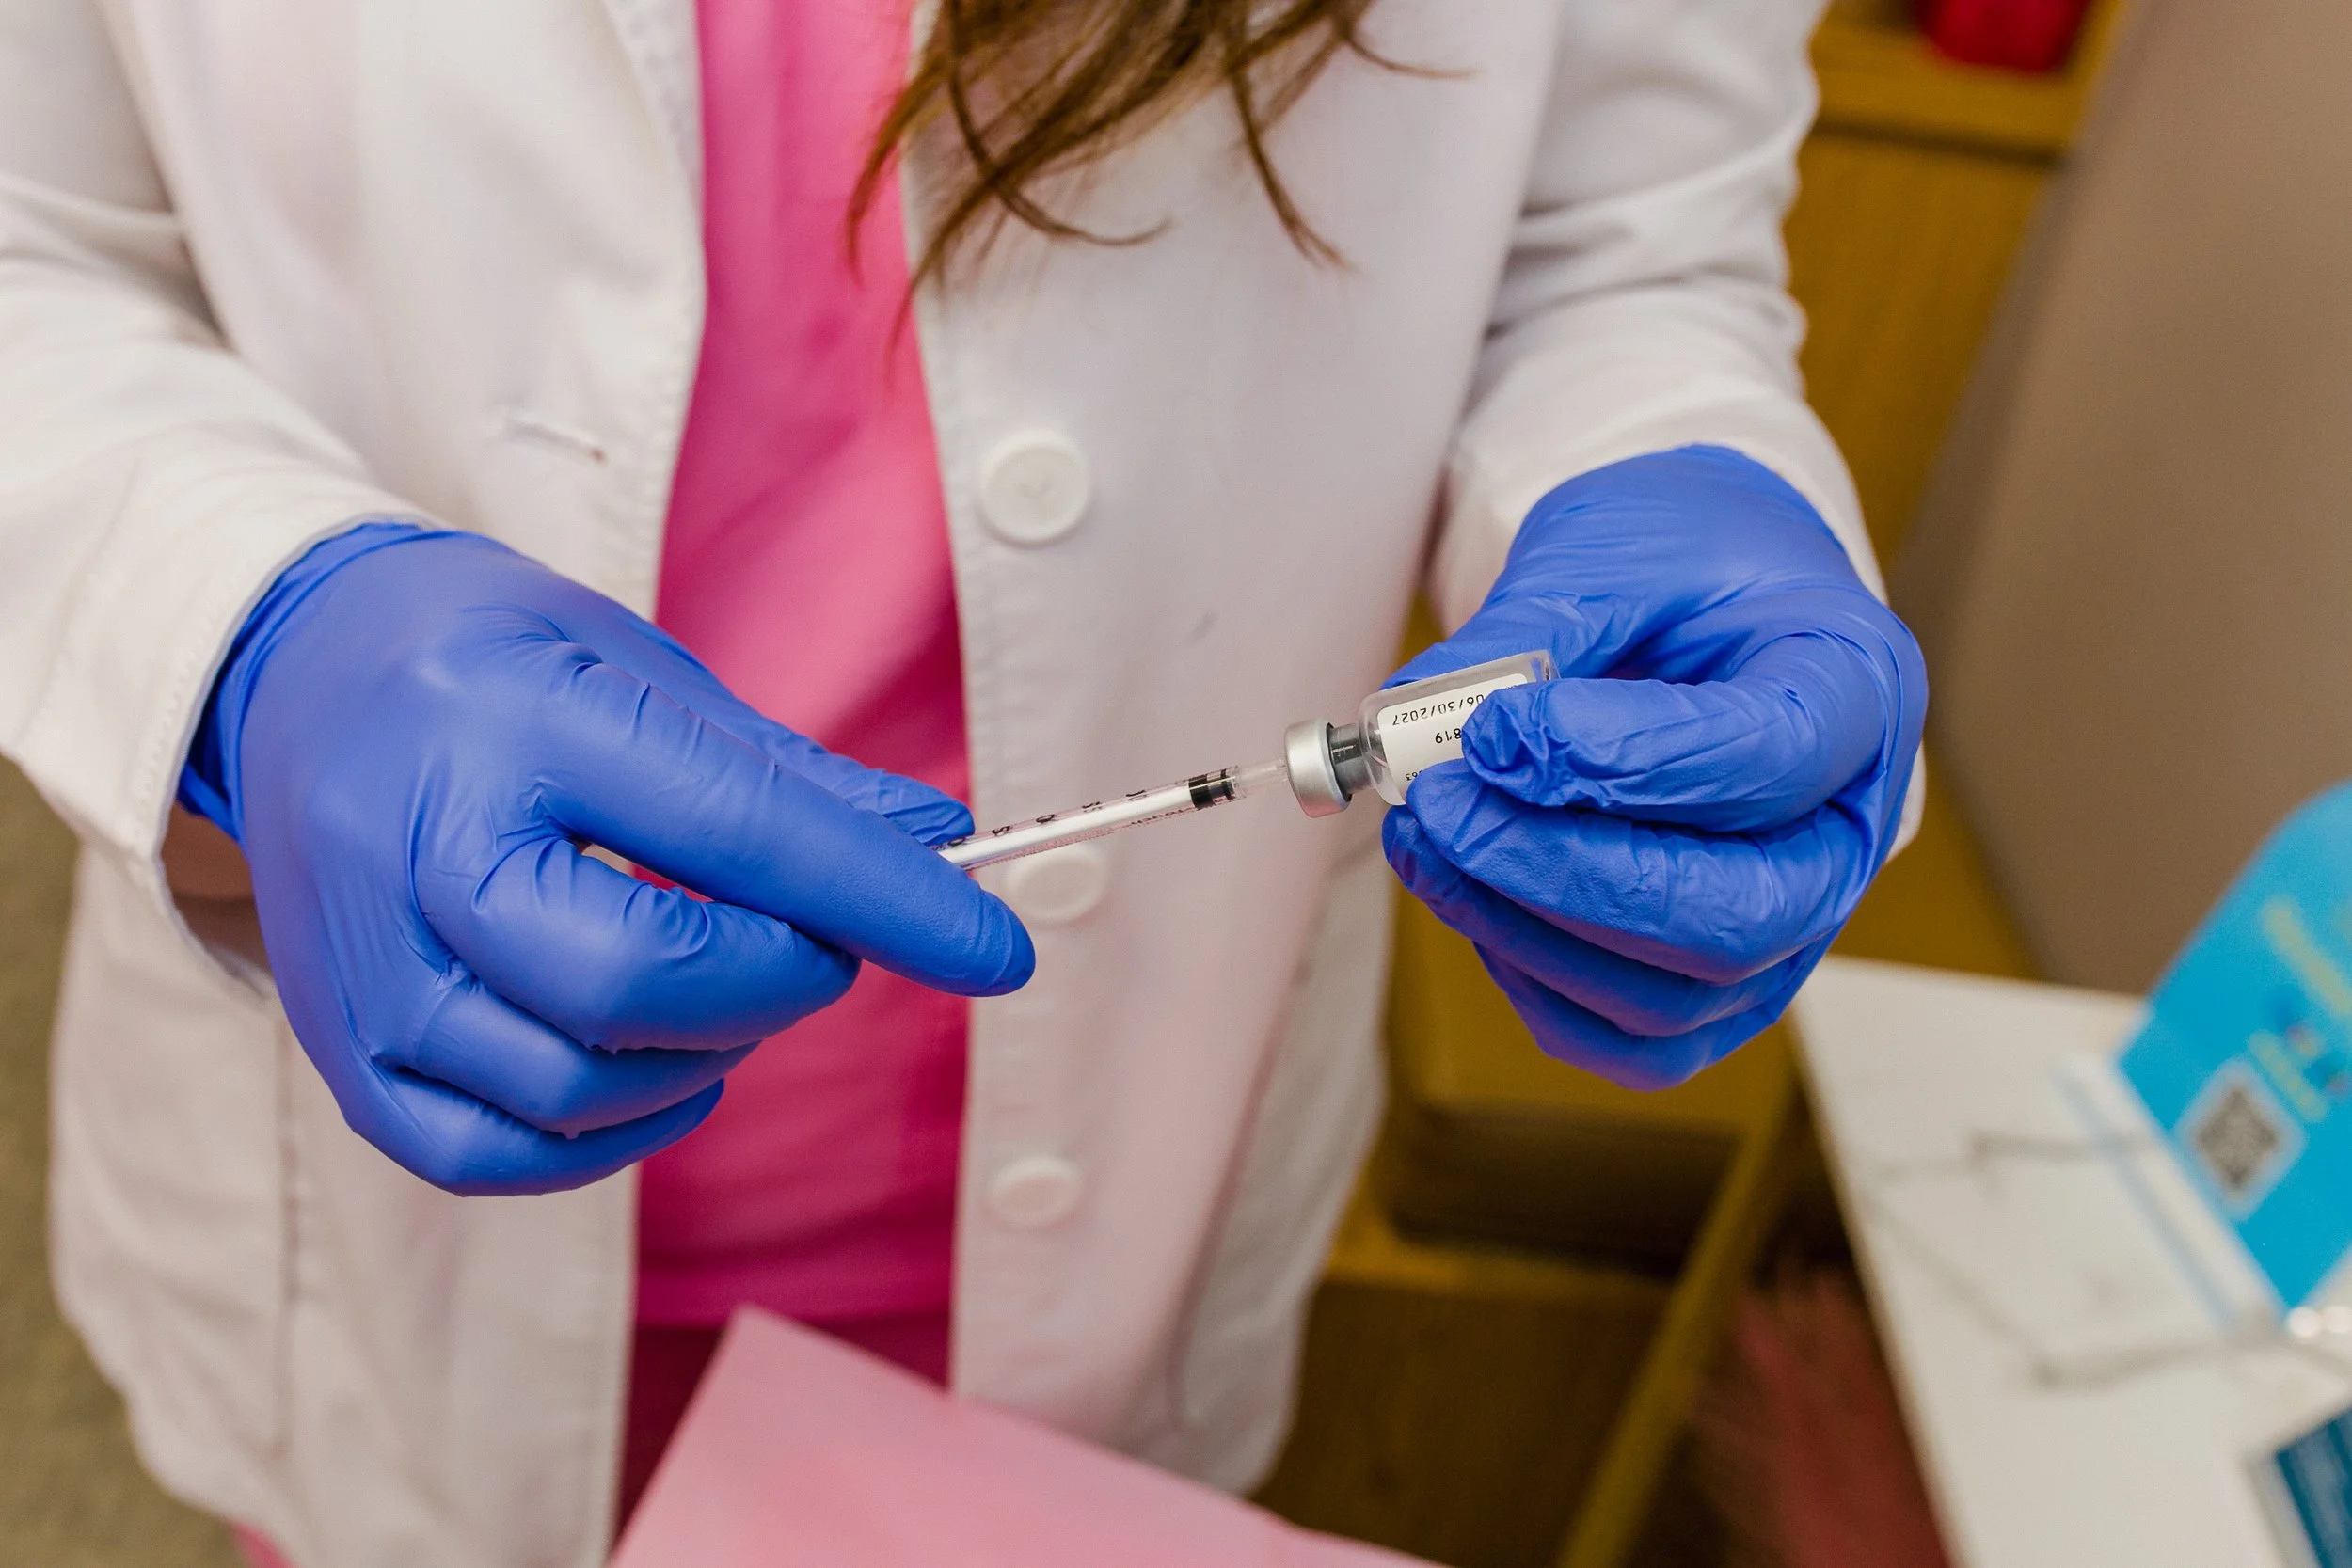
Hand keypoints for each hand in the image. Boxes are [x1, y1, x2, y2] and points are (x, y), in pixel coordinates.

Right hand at [181, 524, 1031, 1193]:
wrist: (287, 671)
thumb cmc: (486, 663)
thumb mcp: (638, 668)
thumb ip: (788, 776)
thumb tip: (936, 845)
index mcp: (512, 718)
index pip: (735, 831)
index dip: (885, 900)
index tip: (993, 949)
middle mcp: (419, 847)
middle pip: (639, 985)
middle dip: (779, 980)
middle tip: (812, 940)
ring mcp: (364, 966)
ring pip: (578, 1086)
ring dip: (703, 1058)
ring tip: (718, 981)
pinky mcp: (343, 1053)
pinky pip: (497, 1154)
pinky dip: (608, 1133)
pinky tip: (649, 1063)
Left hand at [1385, 446, 1924, 1087]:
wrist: (1711, 598)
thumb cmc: (1680, 563)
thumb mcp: (1610, 552)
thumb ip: (1524, 643)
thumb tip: (1411, 725)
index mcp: (1856, 687)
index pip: (1770, 757)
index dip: (1626, 760)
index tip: (1496, 729)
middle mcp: (1849, 826)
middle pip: (1739, 914)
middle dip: (1566, 874)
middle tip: (1442, 805)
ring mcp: (1797, 921)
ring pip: (1678, 995)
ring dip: (1525, 929)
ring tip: (1426, 837)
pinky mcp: (1726, 981)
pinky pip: (1637, 1039)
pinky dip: (1538, 983)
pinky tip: (1472, 896)